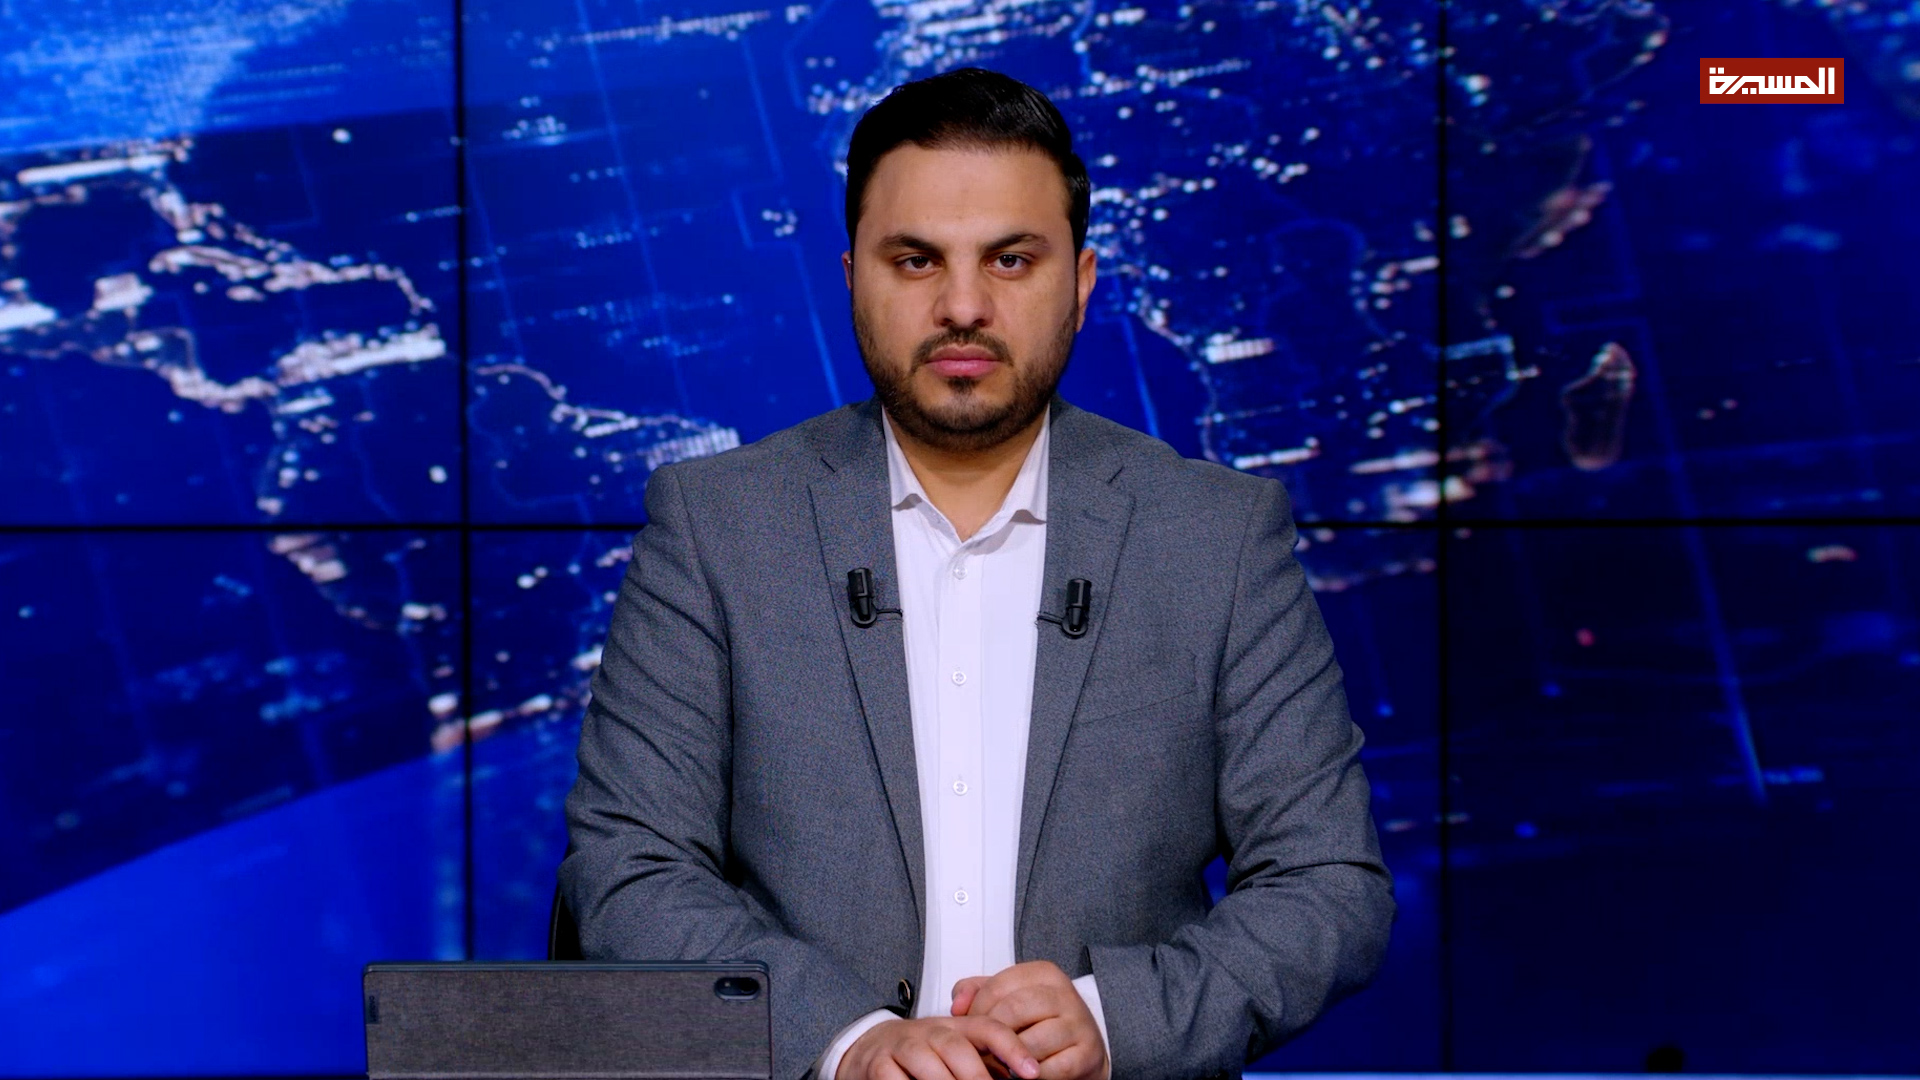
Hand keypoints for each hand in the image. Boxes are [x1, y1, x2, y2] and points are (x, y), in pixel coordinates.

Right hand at [838, 1016, 1039, 1079]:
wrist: (869, 1049)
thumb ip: (983, 1061)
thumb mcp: (954, 1052)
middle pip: (956, 1046)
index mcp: (956, 1027)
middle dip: (977, 1076)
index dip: (1012, 1047)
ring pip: (926, 1062)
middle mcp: (929, 1032)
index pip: (988, 1028)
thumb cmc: (921, 1056)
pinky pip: (893, 1078)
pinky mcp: (878, 1065)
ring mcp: (902, 1046)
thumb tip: (1023, 1076)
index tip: (1032, 1072)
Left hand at [950, 962, 1108, 1079]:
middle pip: (1012, 1011)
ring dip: (1010, 1060)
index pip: (997, 986)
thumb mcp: (1008, 999)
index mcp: (1043, 974)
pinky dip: (1031, 1076)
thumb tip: (957, 1005)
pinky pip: (1050, 1068)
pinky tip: (1024, 1075)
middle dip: (992, 1037)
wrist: (1083, 1053)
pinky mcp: (1088, 1054)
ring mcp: (1079, 1024)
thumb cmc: (1038, 1025)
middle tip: (983, 1053)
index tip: (973, 1029)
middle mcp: (1064, 994)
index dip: (977, 1012)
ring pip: (1030, 1042)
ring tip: (1002, 1065)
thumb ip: (978, 993)